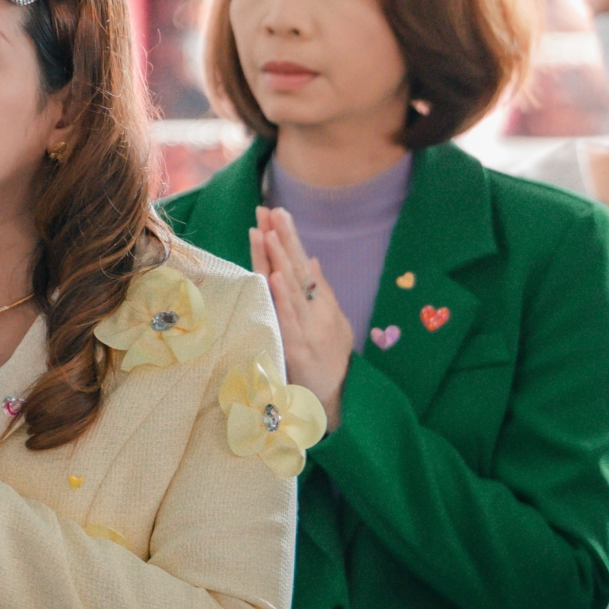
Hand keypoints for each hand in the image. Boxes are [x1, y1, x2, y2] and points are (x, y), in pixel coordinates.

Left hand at [251, 206, 353, 427]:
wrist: (339, 399)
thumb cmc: (329, 360)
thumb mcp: (330, 321)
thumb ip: (319, 291)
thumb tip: (309, 259)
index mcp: (320, 303)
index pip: (301, 263)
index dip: (289, 237)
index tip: (275, 211)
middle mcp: (317, 311)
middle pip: (297, 268)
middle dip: (282, 237)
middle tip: (269, 210)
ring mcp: (309, 328)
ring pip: (292, 288)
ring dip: (279, 258)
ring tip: (269, 232)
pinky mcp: (299, 348)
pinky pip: (289, 319)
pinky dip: (283, 297)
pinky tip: (274, 276)